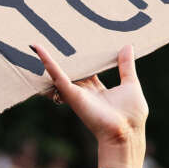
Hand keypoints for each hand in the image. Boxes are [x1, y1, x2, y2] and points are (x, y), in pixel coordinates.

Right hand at [32, 44, 146, 162]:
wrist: (126, 131)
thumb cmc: (131, 115)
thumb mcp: (131, 84)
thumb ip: (126, 66)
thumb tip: (128, 46)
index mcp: (98, 90)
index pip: (89, 72)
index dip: (85, 59)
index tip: (82, 43)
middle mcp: (85, 92)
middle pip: (73, 71)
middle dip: (65, 58)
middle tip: (58, 35)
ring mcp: (77, 93)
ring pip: (59, 72)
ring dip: (47, 58)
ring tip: (36, 40)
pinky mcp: (72, 94)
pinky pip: (57, 75)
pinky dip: (48, 62)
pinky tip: (38, 48)